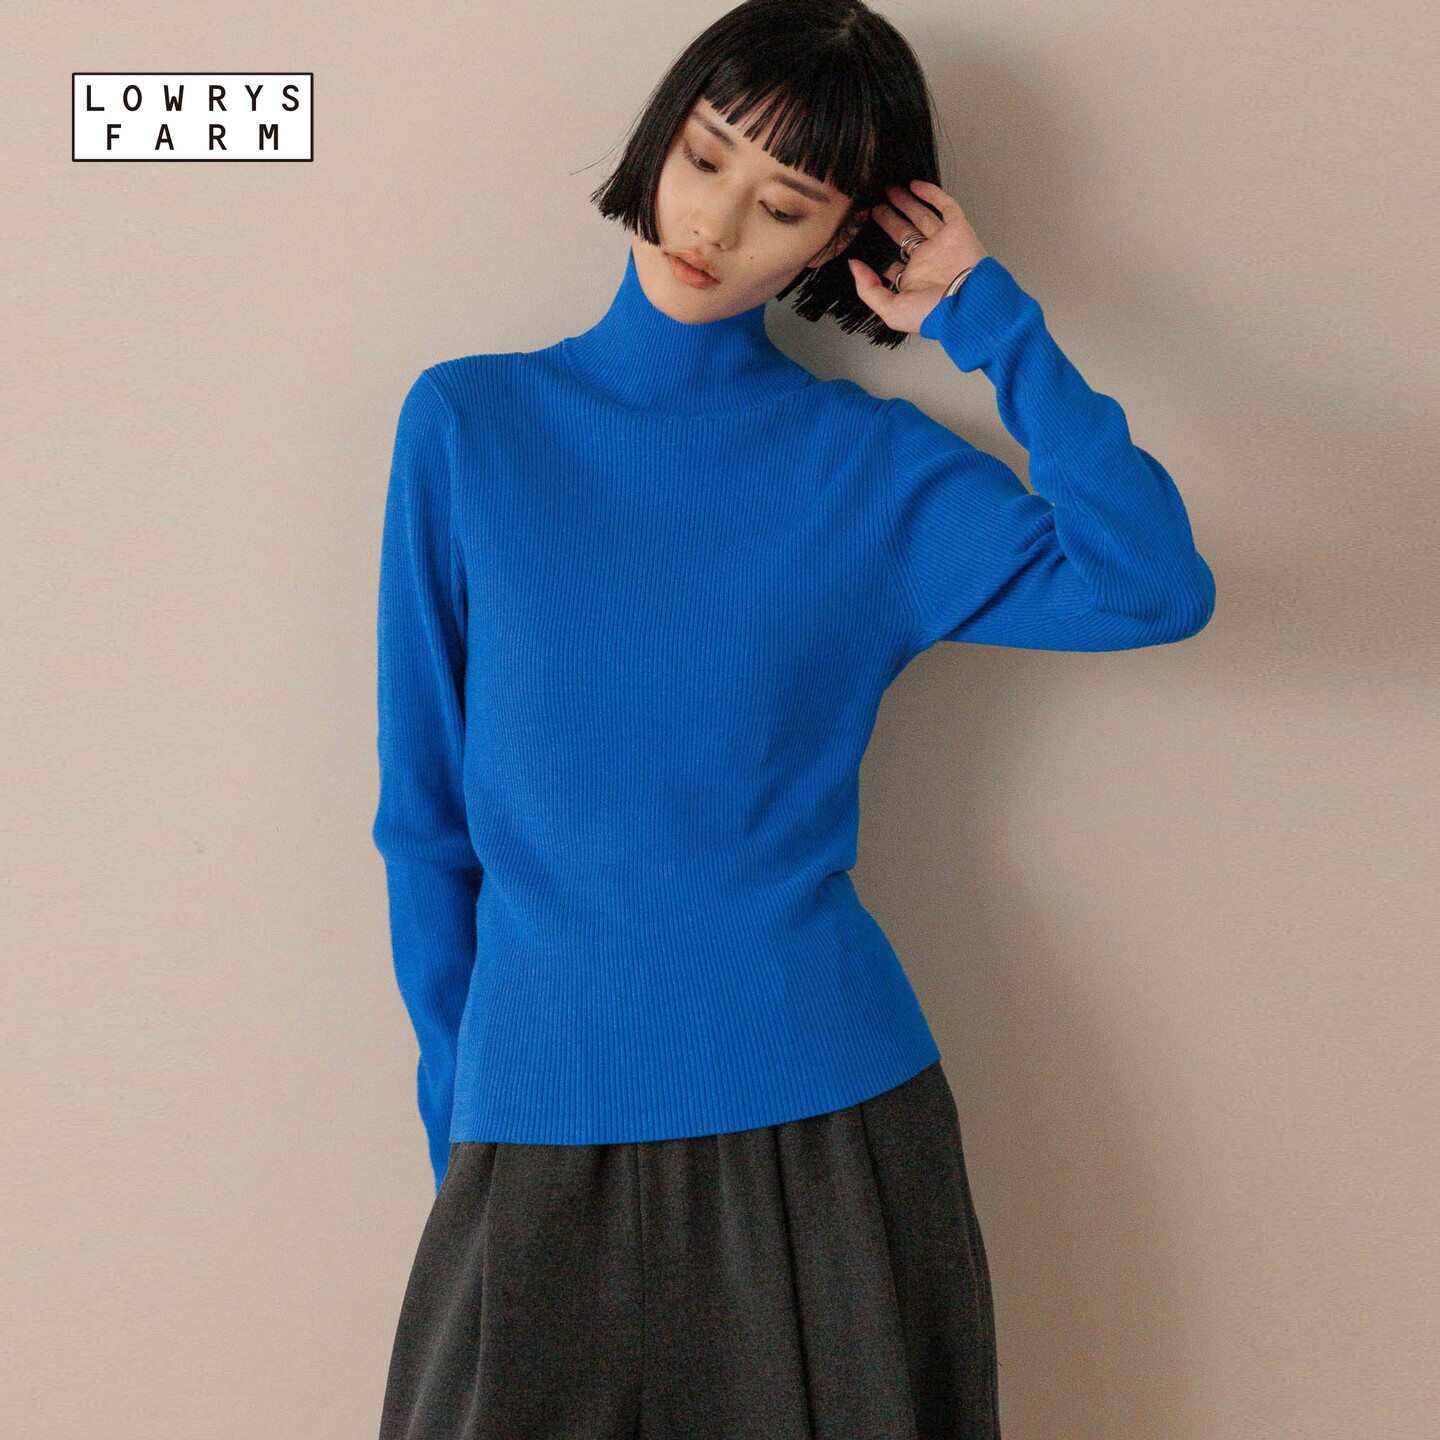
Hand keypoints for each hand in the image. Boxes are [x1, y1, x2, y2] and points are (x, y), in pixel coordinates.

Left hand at [848, 180, 988, 333]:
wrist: (968, 304)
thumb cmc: (933, 314)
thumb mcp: (890, 309)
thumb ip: (868, 288)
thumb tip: (853, 265)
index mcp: (913, 281)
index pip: (893, 262)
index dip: (877, 251)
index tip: (861, 235)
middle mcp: (927, 261)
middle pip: (904, 234)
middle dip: (889, 219)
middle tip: (873, 206)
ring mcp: (942, 244)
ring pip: (922, 217)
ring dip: (906, 202)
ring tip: (888, 189)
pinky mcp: (958, 230)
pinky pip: (946, 207)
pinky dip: (931, 194)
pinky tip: (915, 184)